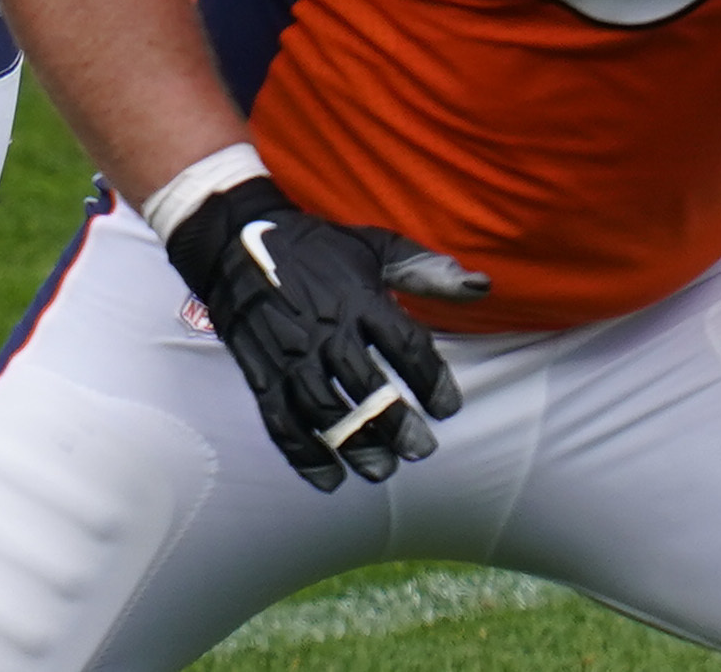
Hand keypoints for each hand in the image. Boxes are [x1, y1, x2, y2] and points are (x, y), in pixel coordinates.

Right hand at [158, 177, 485, 489]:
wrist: (238, 241)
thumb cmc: (319, 249)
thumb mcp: (375, 247)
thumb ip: (426, 270)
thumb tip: (482, 286)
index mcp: (360, 299)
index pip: (406, 346)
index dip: (432, 381)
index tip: (448, 408)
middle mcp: (327, 331)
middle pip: (368, 387)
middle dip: (397, 424)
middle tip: (422, 450)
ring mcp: (291, 356)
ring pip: (327, 413)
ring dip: (356, 446)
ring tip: (382, 469)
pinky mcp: (262, 375)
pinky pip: (282, 423)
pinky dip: (305, 456)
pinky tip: (330, 479)